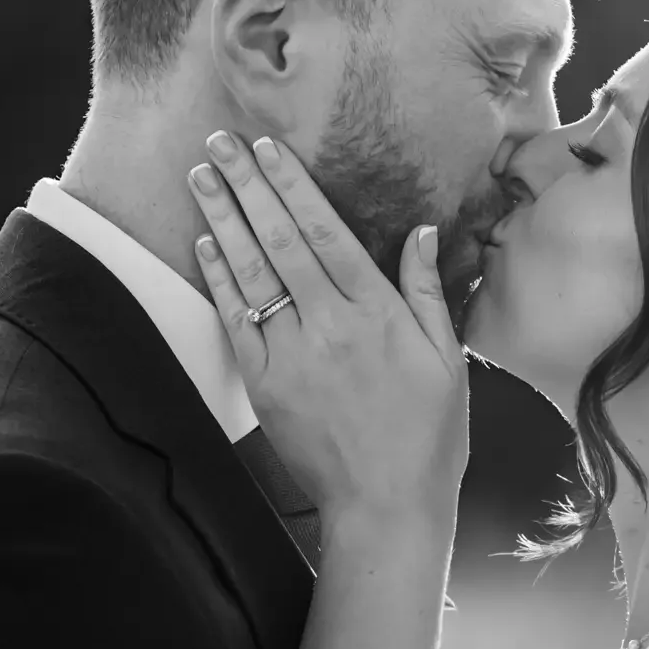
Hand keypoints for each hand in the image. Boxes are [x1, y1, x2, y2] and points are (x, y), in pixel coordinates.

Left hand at [189, 132, 467, 518]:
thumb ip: (426, 293)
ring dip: (223, 219)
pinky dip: (219, 279)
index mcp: (377, 312)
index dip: (293, 186)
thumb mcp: (447, 360)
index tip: (268, 148)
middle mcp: (331, 324)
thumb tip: (422, 233)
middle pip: (281, 240)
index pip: (327, 232)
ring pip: (252, 273)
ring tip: (201, 176)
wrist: (386, 506)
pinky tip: (206, 243)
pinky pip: (237, 320)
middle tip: (219, 142)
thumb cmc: (427, 437)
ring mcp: (294, 355)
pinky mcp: (267, 385)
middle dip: (248, 186)